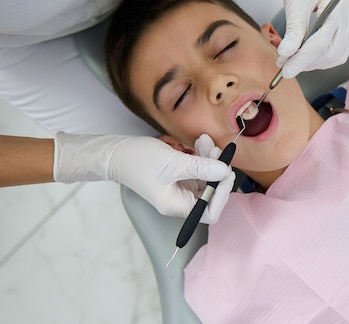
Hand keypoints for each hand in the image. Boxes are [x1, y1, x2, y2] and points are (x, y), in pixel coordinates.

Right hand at [53, 132, 234, 222]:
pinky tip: (201, 142)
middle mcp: (181, 200)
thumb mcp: (172, 163)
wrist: (117, 153)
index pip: (209, 212)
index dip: (221, 195)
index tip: (226, 173)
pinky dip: (203, 156)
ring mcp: (181, 188)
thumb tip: (223, 171)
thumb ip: (199, 167)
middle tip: (218, 151)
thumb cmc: (138, 161)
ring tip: (206, 141)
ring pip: (207, 178)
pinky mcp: (181, 176)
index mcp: (176, 206)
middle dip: (217, 171)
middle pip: (211, 193)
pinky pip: (199, 169)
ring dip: (211, 159)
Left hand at [277, 0, 348, 78]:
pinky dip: (321, 57)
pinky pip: (338, 50)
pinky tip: (306, 54)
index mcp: (340, 7)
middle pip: (330, 53)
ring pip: (335, 56)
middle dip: (306, 64)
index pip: (321, 44)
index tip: (285, 71)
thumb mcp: (295, 2)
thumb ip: (293, 30)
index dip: (302, 61)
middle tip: (284, 65)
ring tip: (293, 60)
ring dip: (314, 63)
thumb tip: (285, 56)